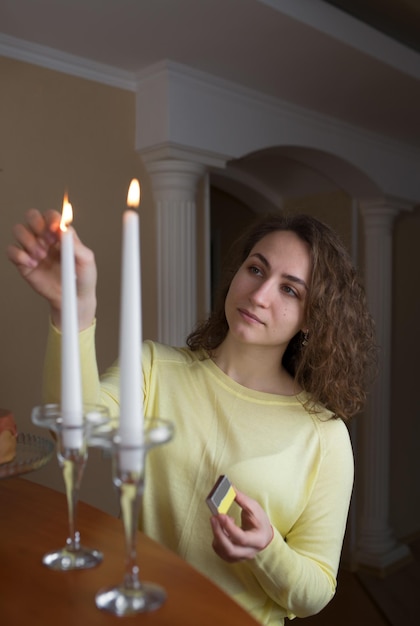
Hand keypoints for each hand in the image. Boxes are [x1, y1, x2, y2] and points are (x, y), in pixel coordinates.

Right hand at [7, 208, 96, 329]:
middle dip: (36, 224)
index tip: (55, 230)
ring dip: (28, 240)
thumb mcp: (86, 261)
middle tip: (47, 242)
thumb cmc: (83, 278)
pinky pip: (12, 250)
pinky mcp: (23, 263)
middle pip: (31, 216)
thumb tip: (64, 229)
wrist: (74, 299)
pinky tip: (32, 264)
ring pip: (19, 230)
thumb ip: (76, 244)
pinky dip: (19, 255)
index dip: (51, 219)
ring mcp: (33, 249)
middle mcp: (45, 238)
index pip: (51, 216)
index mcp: (61, 234)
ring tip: (41, 256)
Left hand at [210, 487, 273, 562]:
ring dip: (217, 535)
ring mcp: (240, 557)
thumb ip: (242, 499)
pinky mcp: (233, 557)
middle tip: (213, 518)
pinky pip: (220, 552)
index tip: (220, 514)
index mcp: (257, 540)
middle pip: (230, 549)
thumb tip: (229, 487)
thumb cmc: (260, 521)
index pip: (241, 538)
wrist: (264, 536)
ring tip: (220, 520)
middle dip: (218, 533)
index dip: (229, 527)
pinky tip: (222, 528)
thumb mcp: (255, 508)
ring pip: (223, 551)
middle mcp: (249, 552)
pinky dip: (217, 539)